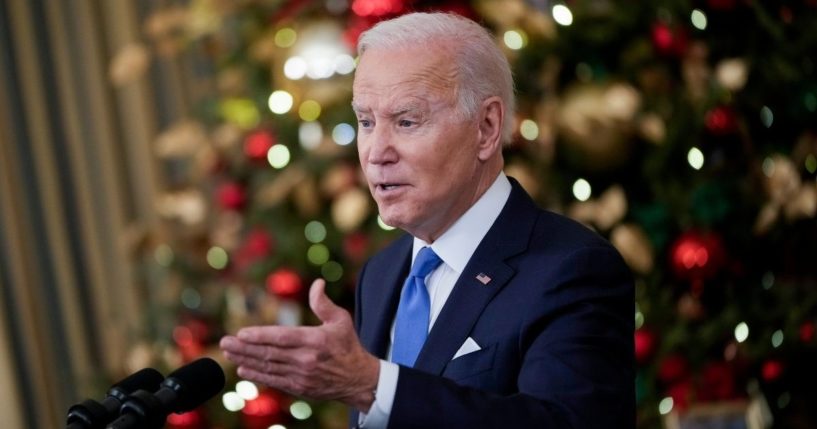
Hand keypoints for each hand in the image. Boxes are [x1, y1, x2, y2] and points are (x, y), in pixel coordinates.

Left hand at [219, 279, 379, 411]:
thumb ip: (324, 303)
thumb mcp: (341, 320)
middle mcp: (307, 359)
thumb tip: (317, 283)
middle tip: (225, 341)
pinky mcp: (299, 387)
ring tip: (228, 352)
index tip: (242, 333)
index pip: (283, 337)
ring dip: (246, 359)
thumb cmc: (348, 345)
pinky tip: (242, 369)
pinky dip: (257, 375)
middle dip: (245, 348)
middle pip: (270, 353)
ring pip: (268, 367)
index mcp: (316, 340)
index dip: (261, 336)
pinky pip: (274, 380)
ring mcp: (302, 375)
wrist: (358, 379)